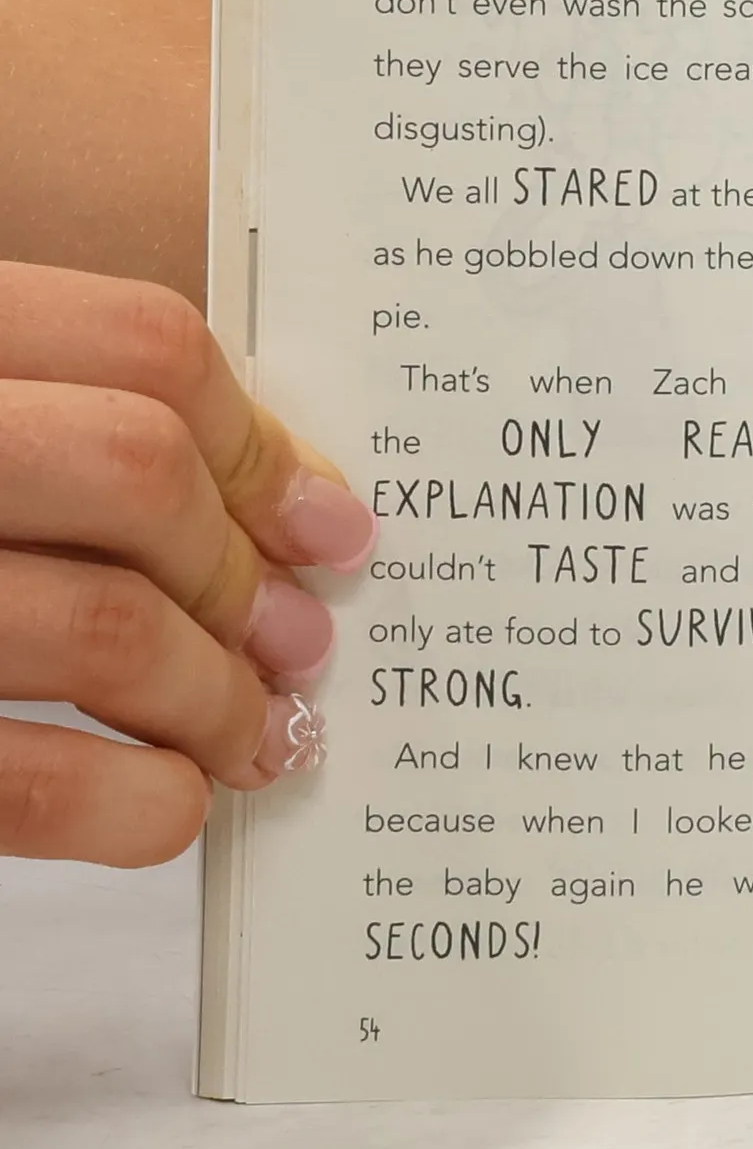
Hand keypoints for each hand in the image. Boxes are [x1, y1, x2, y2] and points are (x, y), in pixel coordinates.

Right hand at [0, 263, 376, 865]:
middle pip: (138, 475)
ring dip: (217, 697)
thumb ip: (64, 423)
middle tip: (297, 641)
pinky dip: (135, 804)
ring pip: (102, 625)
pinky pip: (19, 784)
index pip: (140, 344)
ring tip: (259, 732)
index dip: (263, 443)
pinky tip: (170, 804)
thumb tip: (295, 505)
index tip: (327, 524)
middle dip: (244, 575)